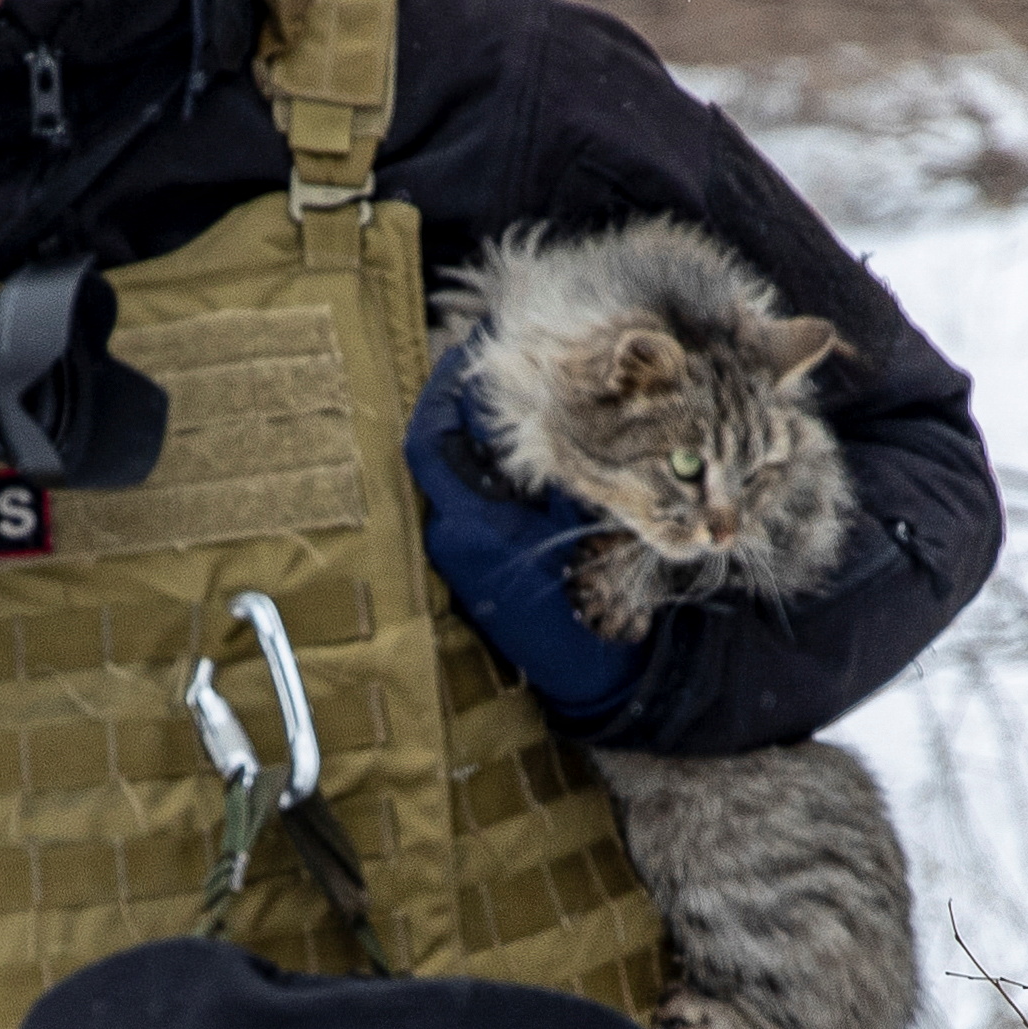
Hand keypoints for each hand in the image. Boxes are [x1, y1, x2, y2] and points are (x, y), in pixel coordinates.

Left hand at [404, 364, 643, 719]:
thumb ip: (559, 464)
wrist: (600, 677)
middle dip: (468, 405)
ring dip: (484, 435)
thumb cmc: (592, 606)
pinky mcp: (476, 563)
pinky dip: (495, 470)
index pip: (428, 440)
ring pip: (458, 474)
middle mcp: (449, 537)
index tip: (472, 351)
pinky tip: (532, 450)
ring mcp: (459, 553)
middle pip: (440, 451)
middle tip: (504, 361)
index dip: (444, 389)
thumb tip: (548, 404)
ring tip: (522, 395)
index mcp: (465, 525)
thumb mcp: (584, 522)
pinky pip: (475, 500)